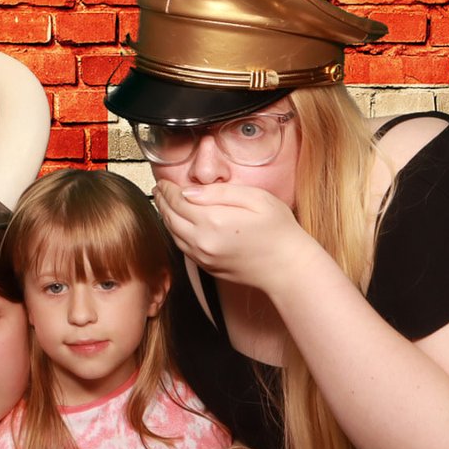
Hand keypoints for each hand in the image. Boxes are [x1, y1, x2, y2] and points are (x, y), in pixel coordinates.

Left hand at [154, 181, 315, 291]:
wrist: (288, 267)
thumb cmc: (278, 229)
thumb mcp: (255, 198)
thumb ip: (219, 193)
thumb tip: (189, 191)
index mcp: (213, 221)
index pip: (178, 201)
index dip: (167, 189)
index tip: (164, 181)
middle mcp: (203, 241)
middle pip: (170, 218)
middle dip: (162, 201)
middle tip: (159, 188)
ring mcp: (203, 257)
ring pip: (173, 234)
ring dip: (165, 217)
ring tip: (164, 202)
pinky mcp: (207, 267)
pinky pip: (182, 247)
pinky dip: (175, 232)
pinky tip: (177, 223)